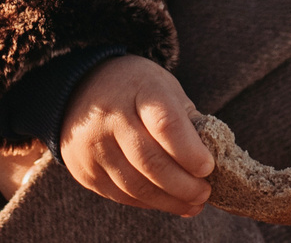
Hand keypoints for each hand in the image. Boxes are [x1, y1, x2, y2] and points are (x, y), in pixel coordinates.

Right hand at [60, 55, 214, 216]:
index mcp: (138, 89)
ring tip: (193, 203)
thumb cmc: (136, 90)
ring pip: (136, 185)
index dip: (189, 151)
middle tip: (205, 193)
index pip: (165, 124)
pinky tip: (168, 202)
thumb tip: (209, 163)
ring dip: (169, 200)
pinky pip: (121, 195)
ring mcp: (93, 146)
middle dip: (183, 185)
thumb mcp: (164, 88)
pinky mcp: (84, 170)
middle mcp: (110, 117)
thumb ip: (186, 121)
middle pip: (150, 161)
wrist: (81, 88)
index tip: (208, 168)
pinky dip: (149, 203)